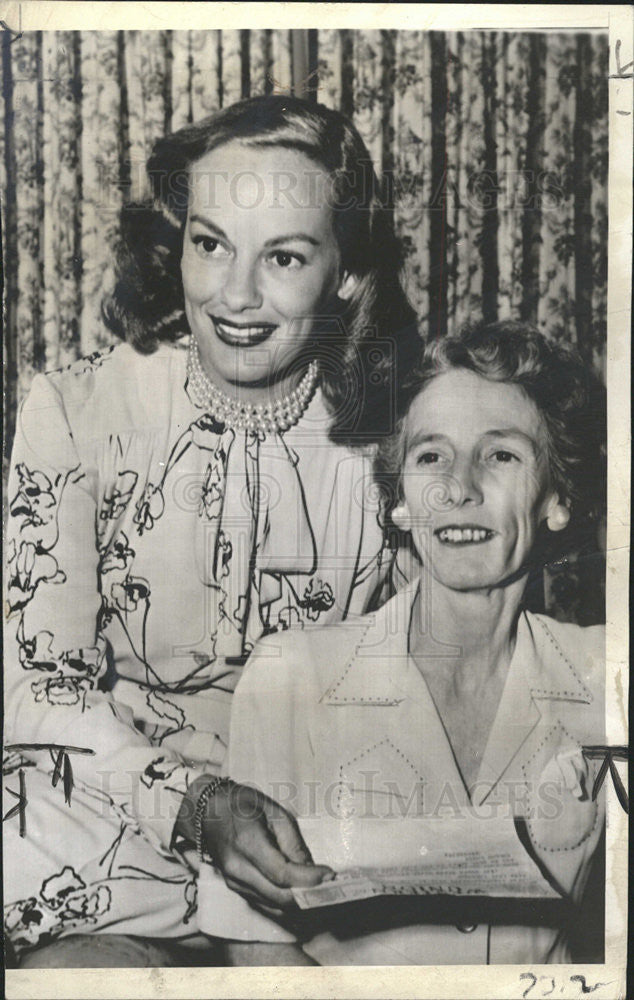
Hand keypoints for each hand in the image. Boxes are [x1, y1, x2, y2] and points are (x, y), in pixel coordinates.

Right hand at [176, 777, 333, 909]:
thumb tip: (312, 870)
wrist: (207, 811)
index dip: (308, 879)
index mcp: (247, 843)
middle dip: (308, 897)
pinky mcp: (236, 889)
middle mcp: (238, 869)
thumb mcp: (275, 811)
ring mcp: (234, 883)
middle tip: (332, 889)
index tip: (331, 875)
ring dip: (300, 904)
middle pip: (278, 897)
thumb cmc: (243, 804)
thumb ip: (293, 842)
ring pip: (273, 906)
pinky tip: (303, 896)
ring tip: (323, 893)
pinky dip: (286, 904)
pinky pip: (265, 904)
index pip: (281, 873)